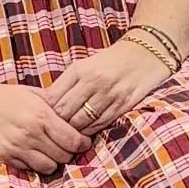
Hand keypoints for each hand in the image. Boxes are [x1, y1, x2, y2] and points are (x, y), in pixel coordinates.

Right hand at [0, 77, 93, 174]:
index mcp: (40, 115)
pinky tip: (30, 153)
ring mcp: (16, 148)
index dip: (82, 143)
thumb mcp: (29, 93)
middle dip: (68, 152)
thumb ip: (52, 105)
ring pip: (49, 167)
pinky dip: (33, 164)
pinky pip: (28, 169)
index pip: (73, 140)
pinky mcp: (3, 158)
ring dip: (52, 161)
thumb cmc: (0, 96)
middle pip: (64, 156)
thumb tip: (73, 114)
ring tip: (48, 152)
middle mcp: (30, 134)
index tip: (82, 142)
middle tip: (65, 147)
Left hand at [44, 38, 170, 134]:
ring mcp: (109, 94)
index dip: (45, 112)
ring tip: (71, 132)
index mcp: (79, 70)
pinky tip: (87, 130)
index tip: (44, 118)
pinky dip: (90, 131)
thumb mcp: (83, 66)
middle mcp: (93, 81)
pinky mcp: (123, 105)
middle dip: (58, 124)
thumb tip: (44, 105)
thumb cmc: (109, 62)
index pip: (52, 98)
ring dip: (73, 130)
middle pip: (64, 113)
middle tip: (55, 129)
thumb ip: (65, 84)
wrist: (144, 55)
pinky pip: (99, 125)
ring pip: (80, 123)